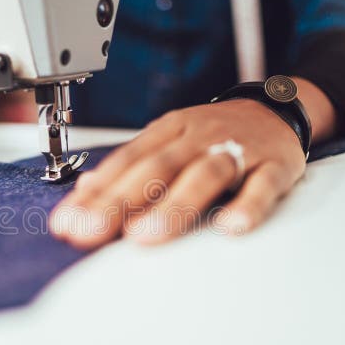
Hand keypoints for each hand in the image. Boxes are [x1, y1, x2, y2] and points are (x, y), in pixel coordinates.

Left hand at [50, 79, 334, 247]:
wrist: (276, 108)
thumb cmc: (214, 134)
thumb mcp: (169, 141)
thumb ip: (130, 169)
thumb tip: (84, 191)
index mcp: (168, 131)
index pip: (125, 161)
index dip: (95, 193)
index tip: (68, 224)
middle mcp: (198, 137)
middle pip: (156, 168)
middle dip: (120, 202)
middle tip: (91, 233)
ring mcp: (237, 149)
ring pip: (203, 174)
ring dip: (174, 206)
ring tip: (145, 236)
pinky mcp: (273, 165)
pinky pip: (262, 185)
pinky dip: (248, 205)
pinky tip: (231, 227)